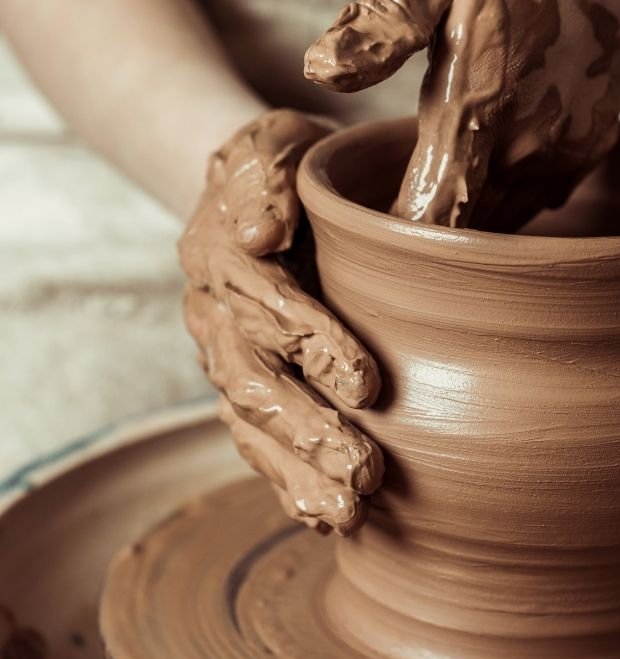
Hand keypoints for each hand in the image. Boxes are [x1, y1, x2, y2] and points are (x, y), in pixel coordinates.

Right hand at [179, 109, 383, 533]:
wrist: (254, 185)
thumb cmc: (282, 160)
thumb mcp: (272, 141)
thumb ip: (265, 178)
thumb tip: (260, 235)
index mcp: (221, 253)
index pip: (266, 302)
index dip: (313, 341)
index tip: (366, 382)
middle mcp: (215, 313)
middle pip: (253, 380)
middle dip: (309, 429)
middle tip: (366, 471)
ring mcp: (224, 356)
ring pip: (250, 424)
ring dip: (297, 470)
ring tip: (349, 513)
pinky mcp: (244, 386)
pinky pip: (255, 440)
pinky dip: (285, 480)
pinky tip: (325, 516)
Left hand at [305, 0, 619, 229]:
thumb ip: (384, 24)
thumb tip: (320, 69)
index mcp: (479, 105)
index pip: (430, 219)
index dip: (393, 238)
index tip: (360, 236)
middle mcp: (530, 144)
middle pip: (464, 229)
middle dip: (423, 230)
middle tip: (379, 214)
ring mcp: (569, 147)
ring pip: (503, 214)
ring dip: (467, 212)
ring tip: (426, 185)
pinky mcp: (593, 140)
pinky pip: (539, 193)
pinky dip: (506, 189)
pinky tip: (482, 154)